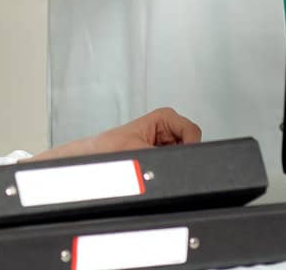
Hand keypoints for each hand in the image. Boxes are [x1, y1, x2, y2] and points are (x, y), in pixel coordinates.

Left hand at [33, 107, 201, 160]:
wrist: (92, 158)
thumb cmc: (108, 148)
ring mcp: (163, 142)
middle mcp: (165, 127)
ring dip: (169, 163)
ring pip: (182, 155)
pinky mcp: (158, 154)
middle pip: (190, 144)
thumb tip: (179, 162)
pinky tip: (149, 167)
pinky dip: (164, 168)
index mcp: (164, 116)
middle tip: (157, 160)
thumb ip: (165, 155)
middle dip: (178, 156)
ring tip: (149, 163)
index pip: (192, 130)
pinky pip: (172, 163)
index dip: (190, 146)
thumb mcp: (141, 151)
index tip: (180, 156)